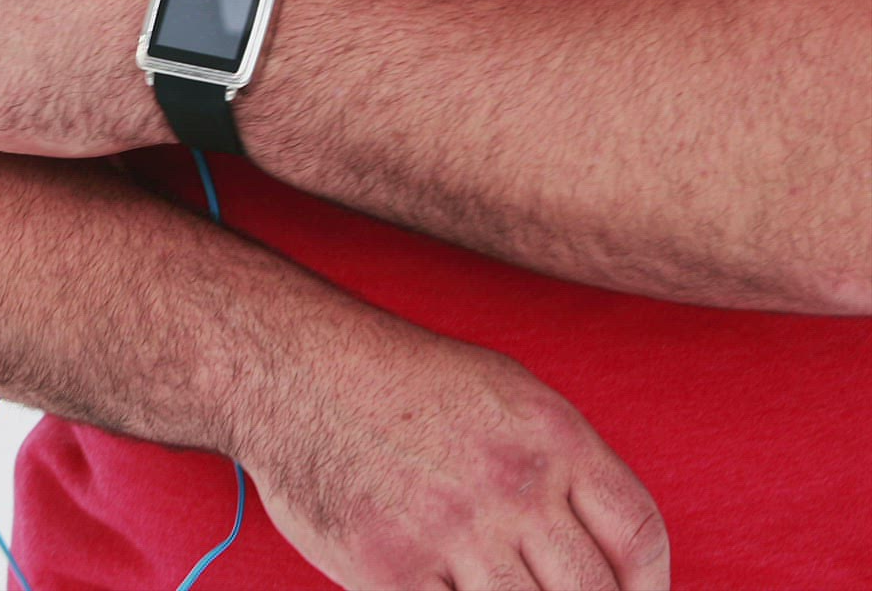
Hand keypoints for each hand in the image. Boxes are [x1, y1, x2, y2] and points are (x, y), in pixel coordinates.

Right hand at [238, 325, 670, 590]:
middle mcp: (509, 485)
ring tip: (495, 589)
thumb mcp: (502, 393)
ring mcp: (449, 530)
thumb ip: (561, 465)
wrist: (292, 371)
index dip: (648, 589)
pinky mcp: (389, 569)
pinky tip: (444, 590)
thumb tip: (608, 551)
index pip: (638, 536)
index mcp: (550, 436)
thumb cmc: (397, 381)